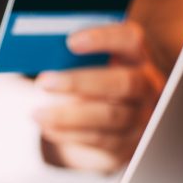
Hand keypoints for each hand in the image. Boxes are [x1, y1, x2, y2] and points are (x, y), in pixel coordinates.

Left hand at [33, 21, 164, 172]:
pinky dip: (69, 133)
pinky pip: (99, 139)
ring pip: (109, 116)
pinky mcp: (128, 143)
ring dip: (67, 115)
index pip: (130, 39)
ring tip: (36, 113)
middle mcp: (147, 85)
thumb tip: (42, 57)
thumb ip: (73, 59)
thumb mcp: (86, 68)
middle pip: (123, 82)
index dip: (103, 38)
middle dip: (79, 82)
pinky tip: (47, 127)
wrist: (109, 125)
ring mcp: (141, 116)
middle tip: (43, 83)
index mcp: (136, 57)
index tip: (70, 41)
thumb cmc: (90, 83)